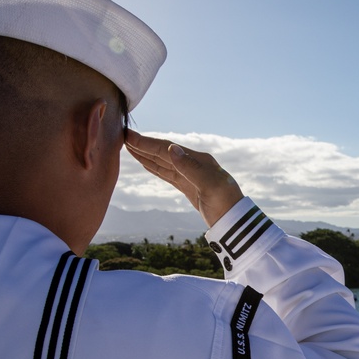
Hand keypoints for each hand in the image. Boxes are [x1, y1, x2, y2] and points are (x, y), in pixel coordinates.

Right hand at [125, 131, 243, 227]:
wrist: (235, 223)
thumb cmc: (226, 203)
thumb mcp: (209, 184)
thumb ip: (189, 167)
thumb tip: (170, 149)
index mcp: (198, 160)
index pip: (167, 149)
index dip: (147, 143)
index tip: (128, 136)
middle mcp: (194, 164)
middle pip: (163, 153)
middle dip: (143, 146)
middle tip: (123, 137)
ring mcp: (191, 176)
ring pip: (163, 163)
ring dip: (146, 156)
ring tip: (129, 148)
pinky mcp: (188, 188)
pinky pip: (168, 174)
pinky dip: (155, 168)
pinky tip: (146, 164)